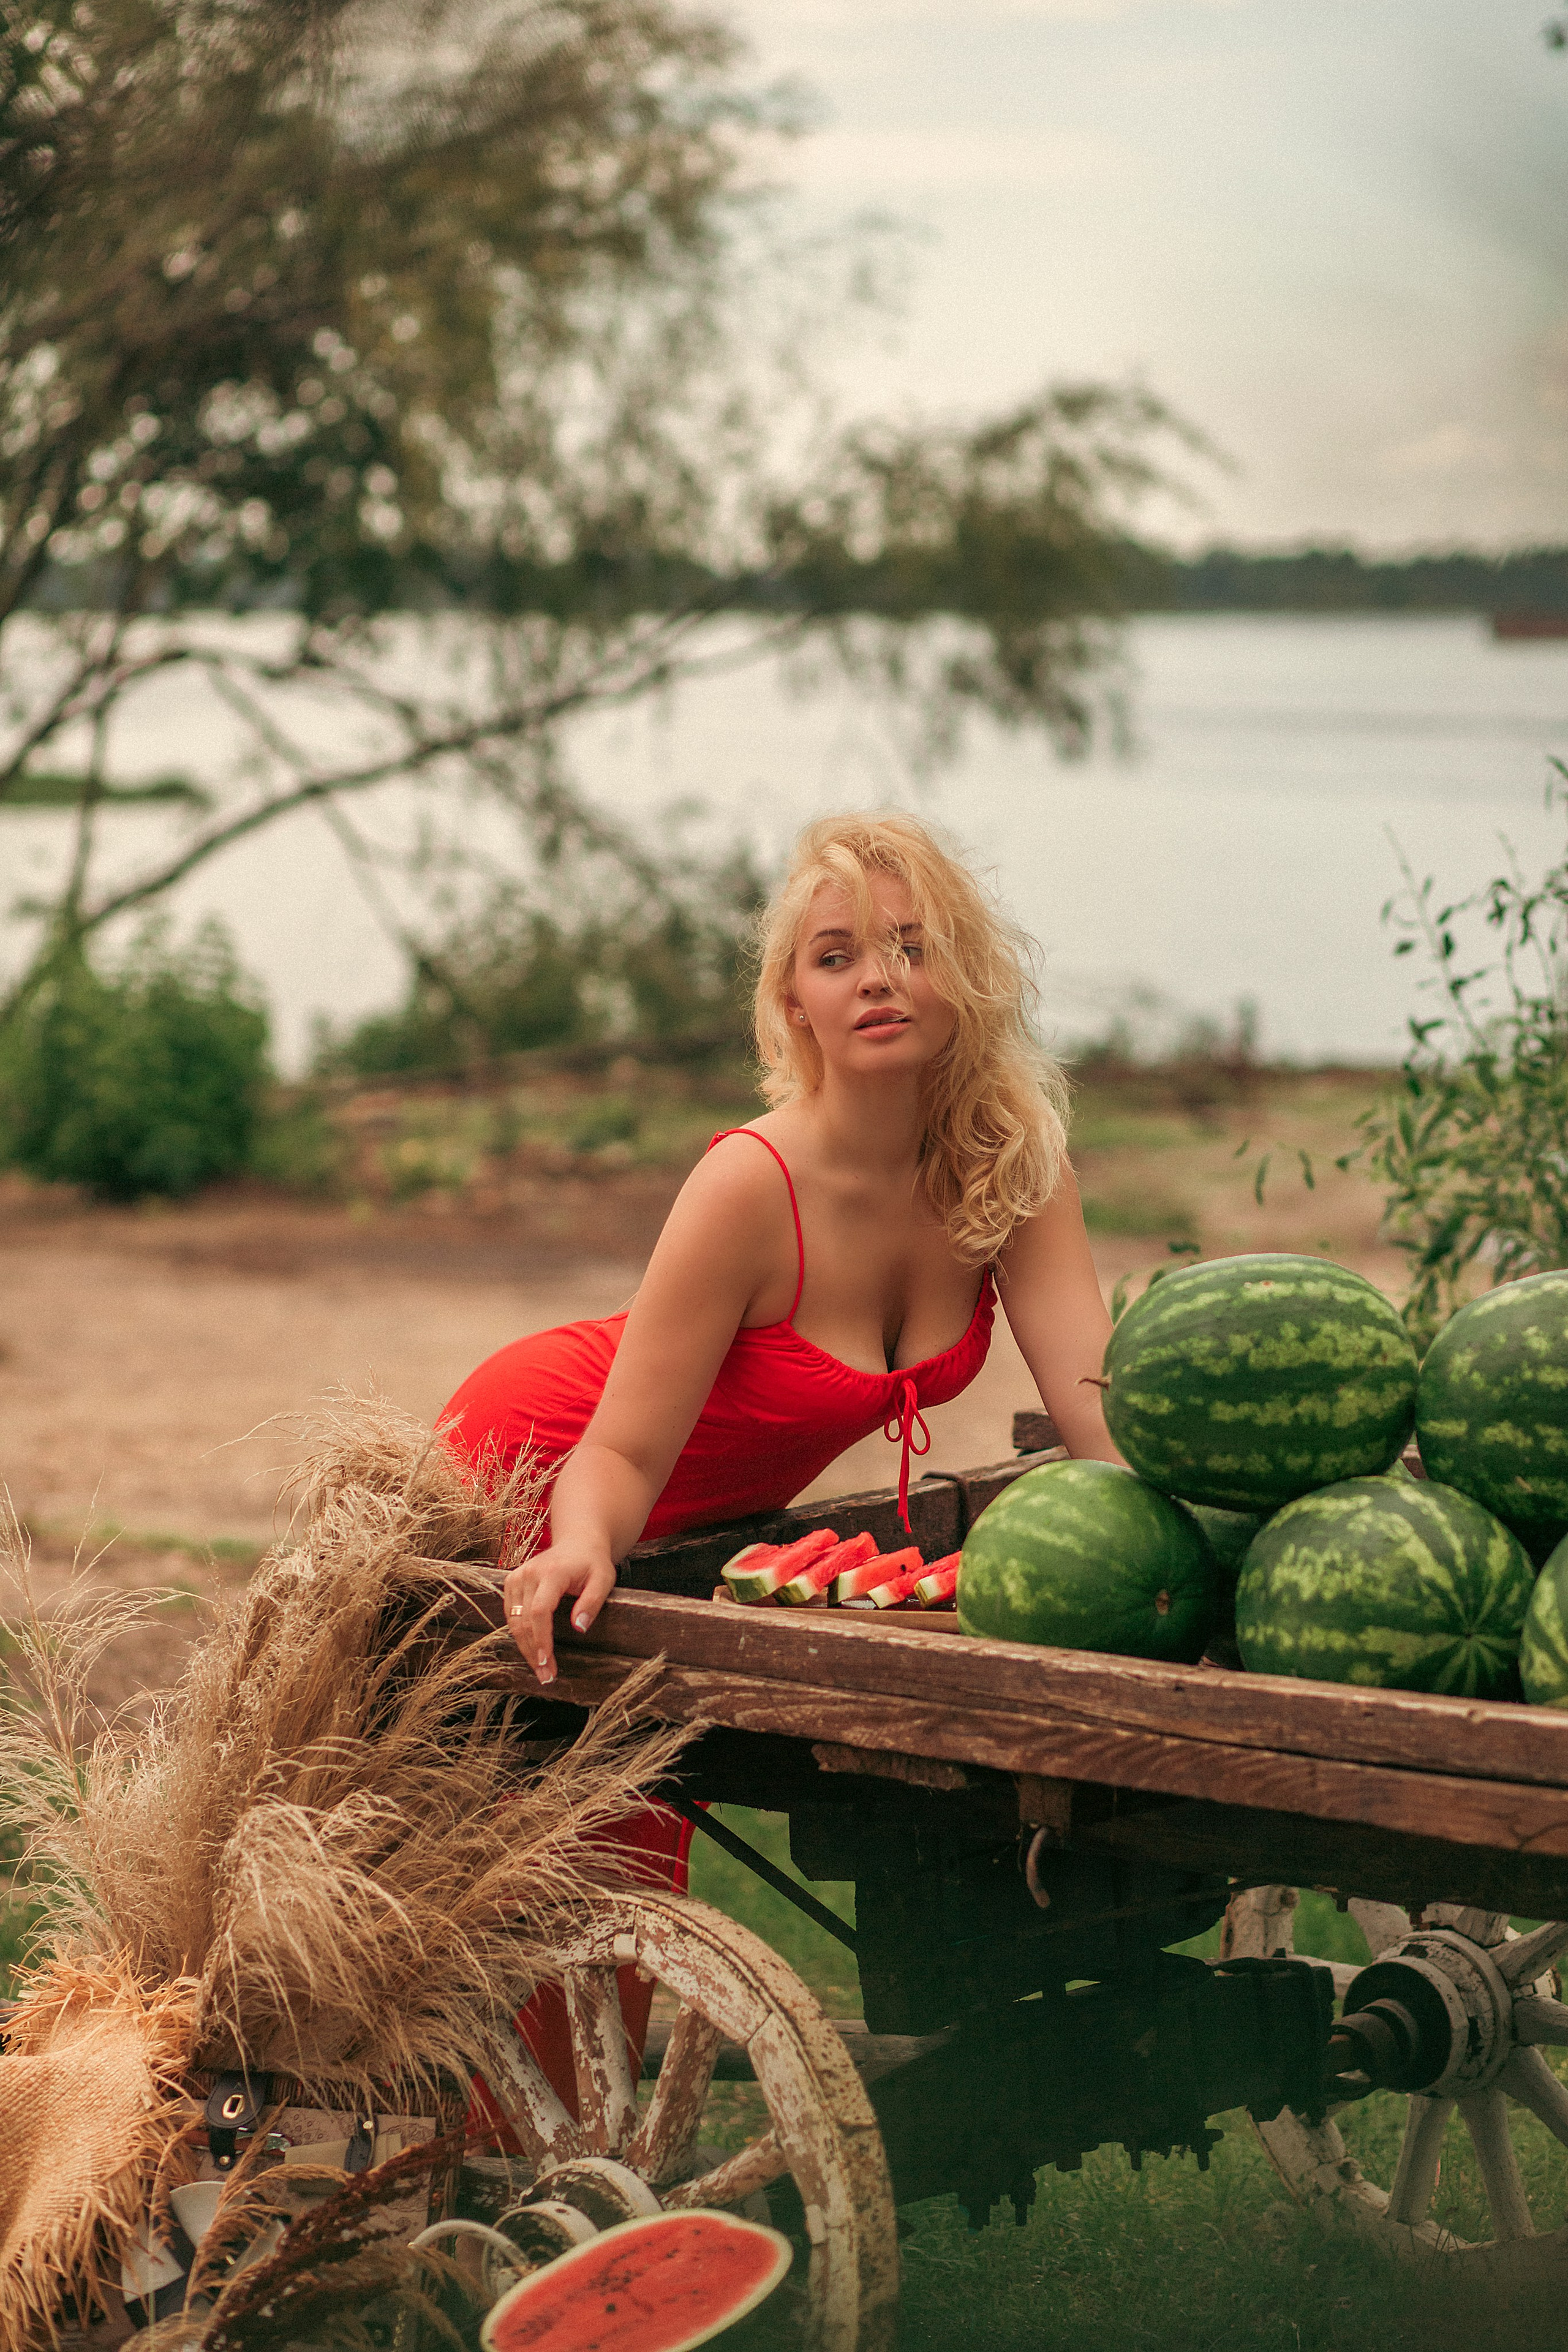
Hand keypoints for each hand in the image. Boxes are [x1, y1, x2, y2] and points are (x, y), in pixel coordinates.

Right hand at [502, 1541, 616, 1685]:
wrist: (577, 1542)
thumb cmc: (592, 1562)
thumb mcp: (604, 1579)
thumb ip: (592, 1602)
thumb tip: (579, 1628)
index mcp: (552, 1572)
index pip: (540, 1610)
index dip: (541, 1639)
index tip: (547, 1661)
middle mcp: (530, 1573)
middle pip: (523, 1619)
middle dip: (533, 1651)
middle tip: (546, 1676)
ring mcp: (517, 1576)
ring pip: (513, 1619)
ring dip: (524, 1647)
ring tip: (540, 1669)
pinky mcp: (512, 1581)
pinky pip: (509, 1613)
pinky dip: (518, 1633)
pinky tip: (530, 1649)